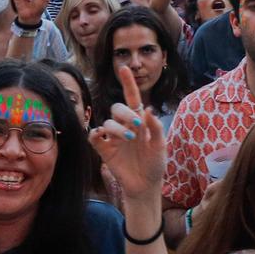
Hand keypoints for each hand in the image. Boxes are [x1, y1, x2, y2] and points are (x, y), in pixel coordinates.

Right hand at [90, 65, 164, 199]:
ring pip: (107, 123)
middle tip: (136, 125)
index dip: (128, 83)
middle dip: (124, 112)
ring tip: (129, 139)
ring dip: (117, 128)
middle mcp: (124, 126)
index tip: (124, 67)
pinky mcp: (104, 150)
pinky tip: (101, 136)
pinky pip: (94, 137)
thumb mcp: (160, 146)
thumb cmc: (155, 164)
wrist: (146, 186)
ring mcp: (113, 138)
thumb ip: (155, 128)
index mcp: (139, 122)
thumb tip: (148, 109)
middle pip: (117, 108)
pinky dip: (96, 133)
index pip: (133, 99)